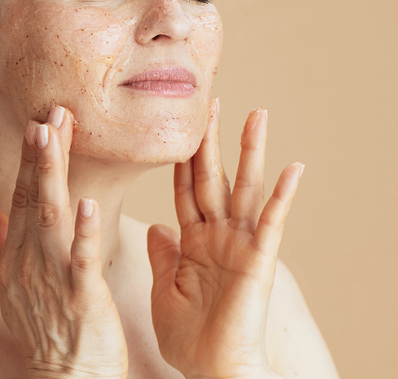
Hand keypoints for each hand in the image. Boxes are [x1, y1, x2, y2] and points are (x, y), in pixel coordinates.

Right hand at [0, 106, 127, 378]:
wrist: (66, 378)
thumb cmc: (44, 333)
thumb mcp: (10, 289)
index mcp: (20, 254)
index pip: (24, 196)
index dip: (32, 158)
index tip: (40, 120)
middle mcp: (31, 259)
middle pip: (35, 196)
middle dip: (42, 152)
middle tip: (50, 111)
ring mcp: (53, 276)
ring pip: (51, 216)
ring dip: (52, 174)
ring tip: (55, 136)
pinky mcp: (81, 296)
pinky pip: (80, 258)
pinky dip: (82, 230)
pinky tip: (85, 202)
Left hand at [147, 100, 299, 378]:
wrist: (211, 371)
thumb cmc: (189, 338)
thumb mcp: (164, 290)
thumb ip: (163, 256)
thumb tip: (158, 226)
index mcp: (191, 241)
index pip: (183, 188)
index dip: (180, 157)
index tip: (176, 124)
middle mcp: (216, 236)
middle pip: (211, 177)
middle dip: (210, 140)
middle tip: (211, 100)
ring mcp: (239, 245)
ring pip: (243, 189)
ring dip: (250, 152)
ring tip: (256, 114)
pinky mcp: (258, 261)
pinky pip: (271, 223)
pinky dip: (283, 196)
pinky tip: (295, 168)